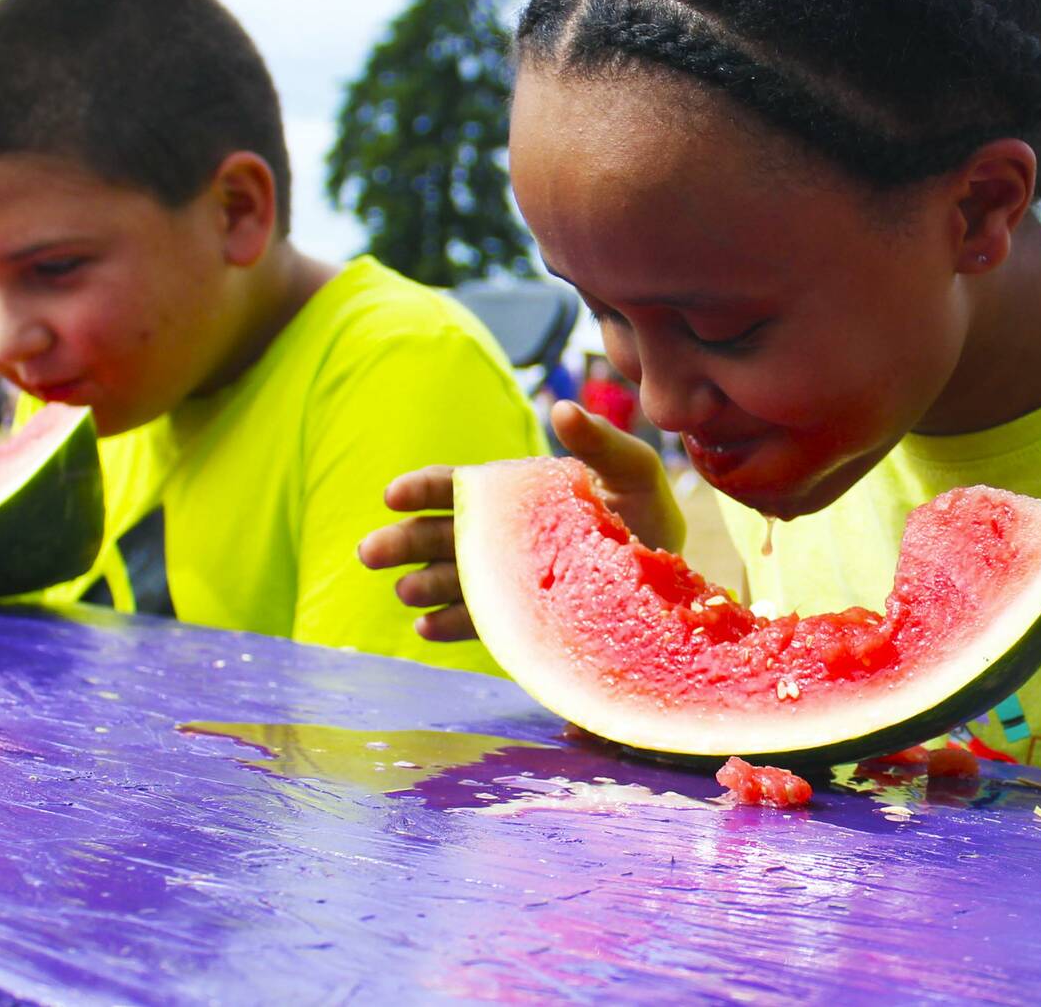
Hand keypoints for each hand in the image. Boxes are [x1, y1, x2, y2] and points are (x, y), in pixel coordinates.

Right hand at [357, 400, 686, 641]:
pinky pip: (479, 622)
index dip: (425, 489)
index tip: (392, 493)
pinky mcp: (520, 622)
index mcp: (518, 495)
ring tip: (406, 590)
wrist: (671, 578)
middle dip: (404, 541)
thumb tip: (563, 410)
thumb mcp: (633, 470)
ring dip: (425, 583)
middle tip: (368, 552)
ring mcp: (507, 581)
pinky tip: (427, 629)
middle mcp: (503, 538)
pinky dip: (452, 624)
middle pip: (442, 535)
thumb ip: (599, 441)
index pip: (461, 488)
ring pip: (453, 579)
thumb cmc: (647, 513)